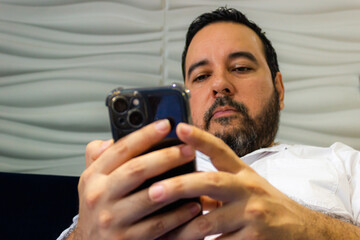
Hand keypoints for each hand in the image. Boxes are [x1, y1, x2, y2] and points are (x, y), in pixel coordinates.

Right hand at [73, 120, 200, 239]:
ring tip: (197, 175)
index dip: (145, 135)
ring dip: (177, 185)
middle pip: (137, 170)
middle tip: (188, 149)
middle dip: (166, 156)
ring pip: (150, 197)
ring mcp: (112, 220)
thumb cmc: (96, 210)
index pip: (121, 150)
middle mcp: (99, 196)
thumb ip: (97, 158)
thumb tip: (111, 139)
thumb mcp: (89, 182)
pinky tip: (192, 205)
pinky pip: (158, 224)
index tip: (166, 124)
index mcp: (93, 177)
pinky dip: (178, 215)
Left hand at [149, 123, 307, 239]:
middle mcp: (248, 189)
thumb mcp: (246, 186)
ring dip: (181, 231)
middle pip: (209, 182)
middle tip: (154, 192)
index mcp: (243, 173)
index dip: (199, 137)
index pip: (220, 150)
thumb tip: (183, 183)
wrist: (302, 229)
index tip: (178, 128)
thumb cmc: (266, 205)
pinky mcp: (255, 238)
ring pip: (208, 223)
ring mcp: (252, 214)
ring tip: (160, 233)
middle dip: (179, 186)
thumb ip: (219, 183)